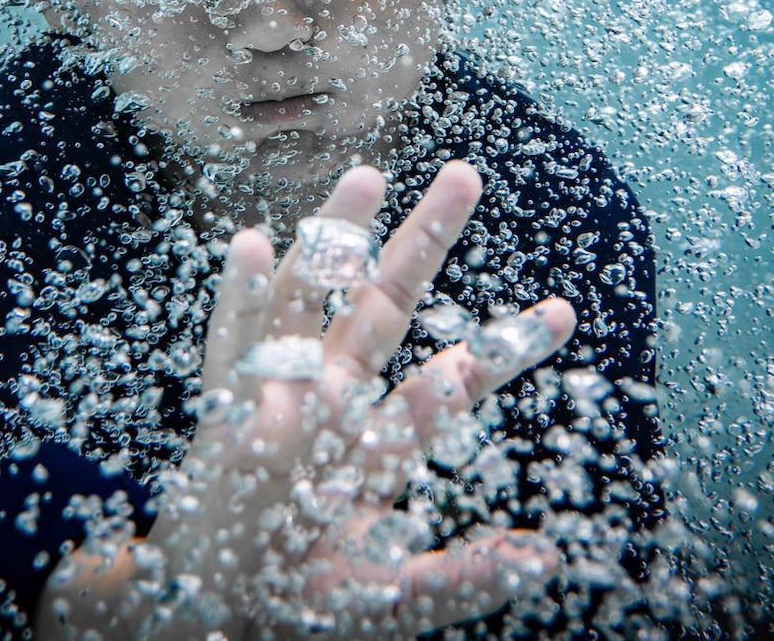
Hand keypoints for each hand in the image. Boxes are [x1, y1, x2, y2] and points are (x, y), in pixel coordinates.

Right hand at [36, 161, 576, 638]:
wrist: (213, 616)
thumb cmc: (302, 599)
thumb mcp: (393, 600)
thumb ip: (460, 580)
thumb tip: (539, 559)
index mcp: (380, 440)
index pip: (450, 380)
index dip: (501, 344)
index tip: (560, 311)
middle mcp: (333, 402)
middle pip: (384, 306)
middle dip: (423, 243)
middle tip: (464, 175)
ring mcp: (276, 398)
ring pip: (310, 298)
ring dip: (333, 237)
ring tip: (366, 177)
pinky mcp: (223, 412)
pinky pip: (230, 344)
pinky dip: (237, 295)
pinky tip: (247, 244)